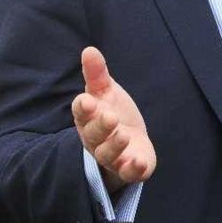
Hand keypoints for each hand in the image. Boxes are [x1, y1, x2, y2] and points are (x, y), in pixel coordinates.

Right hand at [71, 47, 155, 192]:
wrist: (132, 142)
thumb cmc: (113, 113)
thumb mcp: (107, 92)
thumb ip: (98, 75)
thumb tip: (89, 50)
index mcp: (88, 118)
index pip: (81, 112)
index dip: (83, 107)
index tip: (88, 101)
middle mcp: (96, 139)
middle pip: (93, 135)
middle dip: (101, 127)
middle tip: (111, 116)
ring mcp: (112, 156)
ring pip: (107, 155)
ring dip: (115, 146)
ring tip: (124, 136)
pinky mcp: (128, 169)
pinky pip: (127, 172)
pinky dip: (133, 169)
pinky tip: (139, 162)